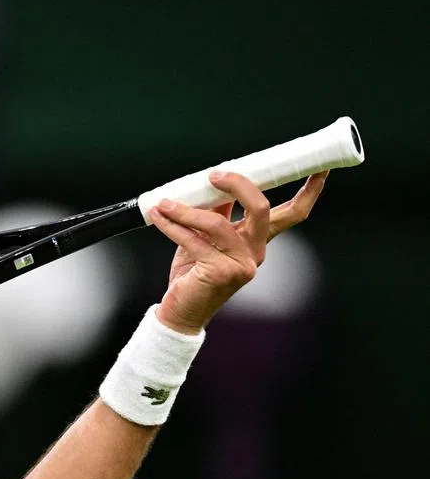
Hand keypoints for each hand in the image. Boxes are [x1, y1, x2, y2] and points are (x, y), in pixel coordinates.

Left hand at [149, 170, 328, 333]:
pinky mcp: (220, 273)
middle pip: (261, 209)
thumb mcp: (205, 237)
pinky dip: (173, 225)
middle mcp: (255, 252)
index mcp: (258, 241)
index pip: (292, 214)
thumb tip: (213, 182)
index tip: (320, 168)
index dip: (308, 191)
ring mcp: (241, 264)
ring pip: (217, 223)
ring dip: (186, 210)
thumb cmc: (193, 273)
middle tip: (214, 174)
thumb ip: (214, 212)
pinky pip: (193, 240)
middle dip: (239, 184)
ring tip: (165, 203)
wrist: (180, 311)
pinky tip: (159, 216)